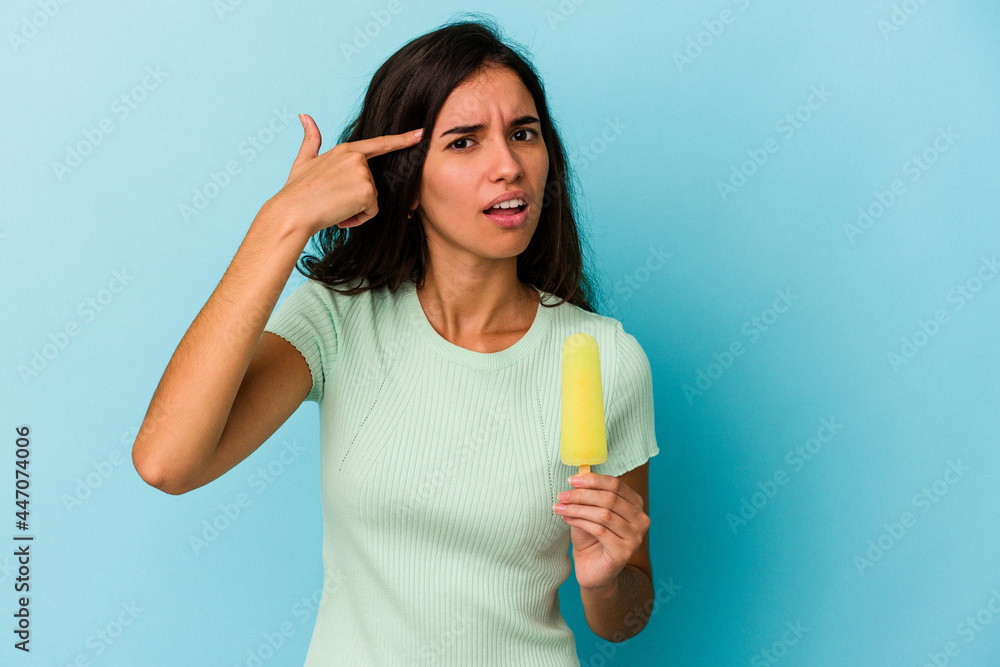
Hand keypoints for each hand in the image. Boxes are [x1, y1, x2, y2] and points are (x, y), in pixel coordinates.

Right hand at [266, 113, 423, 236]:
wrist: (292, 212)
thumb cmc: (296, 190)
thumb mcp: (304, 161)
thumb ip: (311, 139)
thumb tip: (304, 116)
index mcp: (346, 149)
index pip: (380, 143)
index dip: (403, 139)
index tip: (421, 133)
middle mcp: (357, 159)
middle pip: (371, 185)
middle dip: (355, 198)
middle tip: (332, 200)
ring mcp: (363, 174)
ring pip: (371, 200)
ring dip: (355, 210)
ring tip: (333, 207)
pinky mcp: (367, 191)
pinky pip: (371, 212)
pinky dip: (357, 219)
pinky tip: (340, 215)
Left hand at [553, 473, 649, 592]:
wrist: (593, 570)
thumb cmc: (591, 538)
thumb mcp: (589, 511)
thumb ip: (589, 495)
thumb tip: (579, 474)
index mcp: (635, 504)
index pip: (616, 484)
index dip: (592, 480)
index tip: (571, 480)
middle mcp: (641, 519)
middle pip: (609, 498)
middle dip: (582, 495)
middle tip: (562, 495)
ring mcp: (635, 537)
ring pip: (604, 514)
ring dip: (578, 508)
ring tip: (560, 507)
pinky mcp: (624, 551)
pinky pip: (599, 530)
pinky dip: (580, 522)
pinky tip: (567, 519)